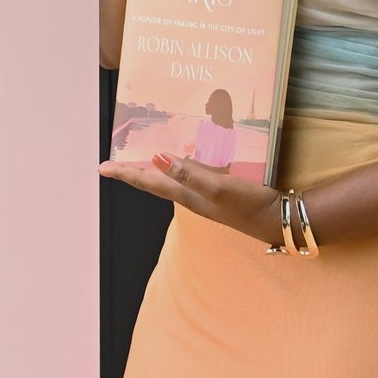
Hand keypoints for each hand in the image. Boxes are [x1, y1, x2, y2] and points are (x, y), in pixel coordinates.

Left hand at [100, 152, 280, 245]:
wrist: (274, 220)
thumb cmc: (245, 204)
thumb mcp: (216, 187)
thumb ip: (187, 173)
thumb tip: (155, 158)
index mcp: (185, 194)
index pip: (147, 181)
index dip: (125, 173)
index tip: (103, 167)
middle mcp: (190, 196)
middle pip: (154, 181)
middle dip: (134, 170)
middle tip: (117, 160)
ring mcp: (204, 195)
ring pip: (170, 179)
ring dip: (154, 168)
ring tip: (141, 157)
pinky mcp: (217, 191)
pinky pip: (189, 176)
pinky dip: (179, 166)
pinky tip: (186, 157)